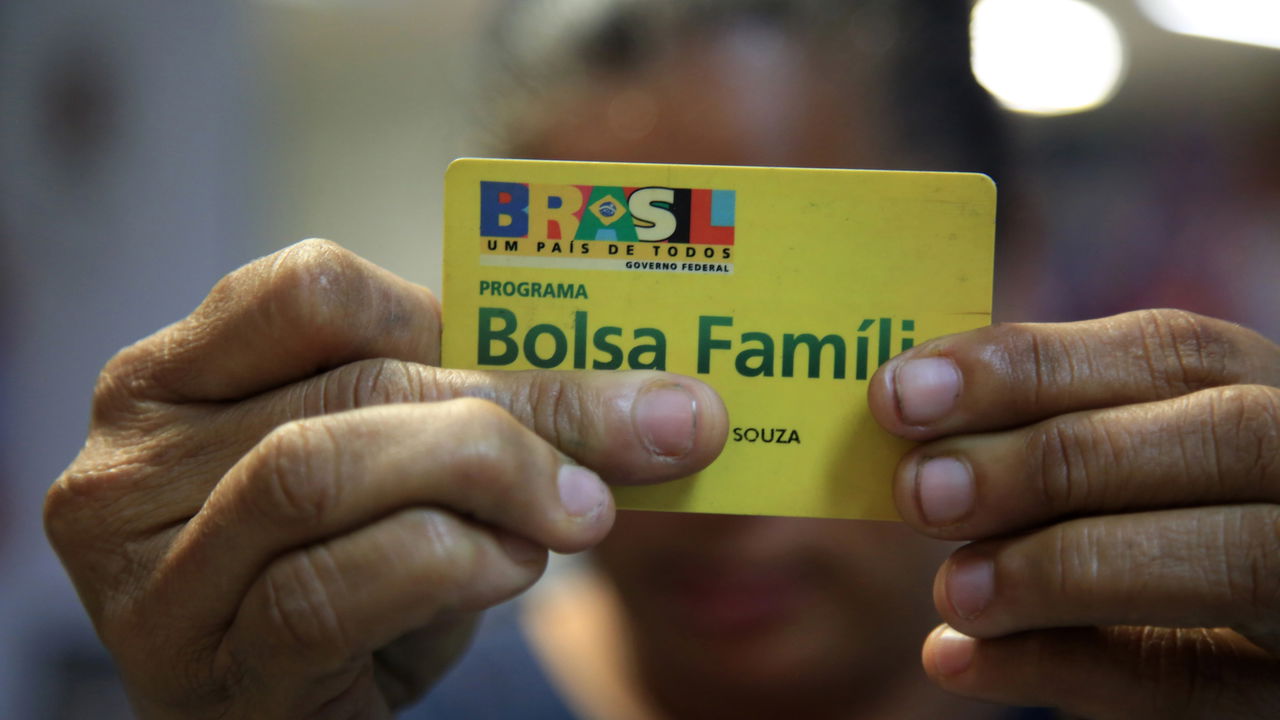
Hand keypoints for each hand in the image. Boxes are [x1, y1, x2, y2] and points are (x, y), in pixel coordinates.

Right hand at [44, 239, 726, 718]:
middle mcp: (127, 465)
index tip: (558, 358)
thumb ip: (473, 412)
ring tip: (577, 512)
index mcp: (171, 379)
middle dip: (528, 403)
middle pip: (348, 384)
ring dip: (490, 477)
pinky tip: (508, 570)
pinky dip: (450, 565)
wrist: (288, 719)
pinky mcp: (198, 668)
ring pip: (319, 470)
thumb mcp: (399, 472)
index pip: (308, 292)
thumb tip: (659, 403)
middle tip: (655, 426)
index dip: (445, 314)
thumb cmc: (350, 571)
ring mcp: (148, 574)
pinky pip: (331, 589)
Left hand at [870, 309, 1279, 718]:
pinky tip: (958, 658)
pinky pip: (1195, 684)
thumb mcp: (1127, 452)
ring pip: (1235, 560)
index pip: (1170, 350)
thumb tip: (902, 408)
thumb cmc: (1153, 519)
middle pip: (1221, 439)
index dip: (1028, 366)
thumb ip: (1053, 426)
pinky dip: (1063, 670)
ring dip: (1066, 569)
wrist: (1243, 628)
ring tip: (951, 590)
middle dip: (1051, 462)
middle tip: (919, 492)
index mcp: (1268, 391)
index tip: (899, 394)